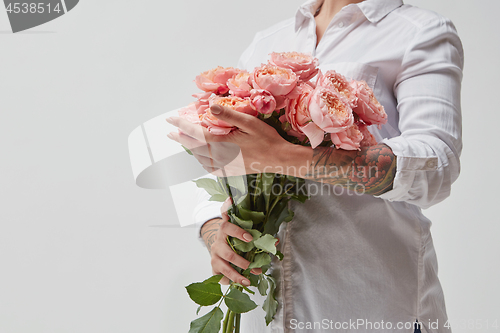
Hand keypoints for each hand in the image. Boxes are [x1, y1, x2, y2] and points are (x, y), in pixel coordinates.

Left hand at [167, 104, 290, 175]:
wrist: (280, 160)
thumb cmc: (267, 139)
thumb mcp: (250, 122)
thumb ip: (230, 115)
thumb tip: (211, 107)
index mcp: (224, 144)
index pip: (197, 134)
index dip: (182, 126)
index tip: (171, 120)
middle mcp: (221, 157)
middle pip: (195, 148)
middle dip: (182, 139)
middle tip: (171, 133)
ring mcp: (225, 166)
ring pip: (201, 159)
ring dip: (191, 150)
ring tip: (184, 142)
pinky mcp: (231, 172)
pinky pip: (211, 168)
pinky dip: (202, 161)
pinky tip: (202, 158)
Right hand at [200, 198, 260, 284]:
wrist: (220, 248)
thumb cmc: (235, 241)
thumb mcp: (244, 236)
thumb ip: (257, 237)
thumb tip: (275, 241)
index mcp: (225, 230)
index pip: (227, 226)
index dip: (238, 232)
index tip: (250, 238)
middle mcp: (218, 242)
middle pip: (227, 252)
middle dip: (241, 261)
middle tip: (251, 266)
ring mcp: (214, 255)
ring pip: (224, 266)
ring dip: (237, 275)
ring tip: (247, 281)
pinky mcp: (214, 267)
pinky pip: (221, 276)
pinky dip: (231, 281)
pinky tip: (239, 283)